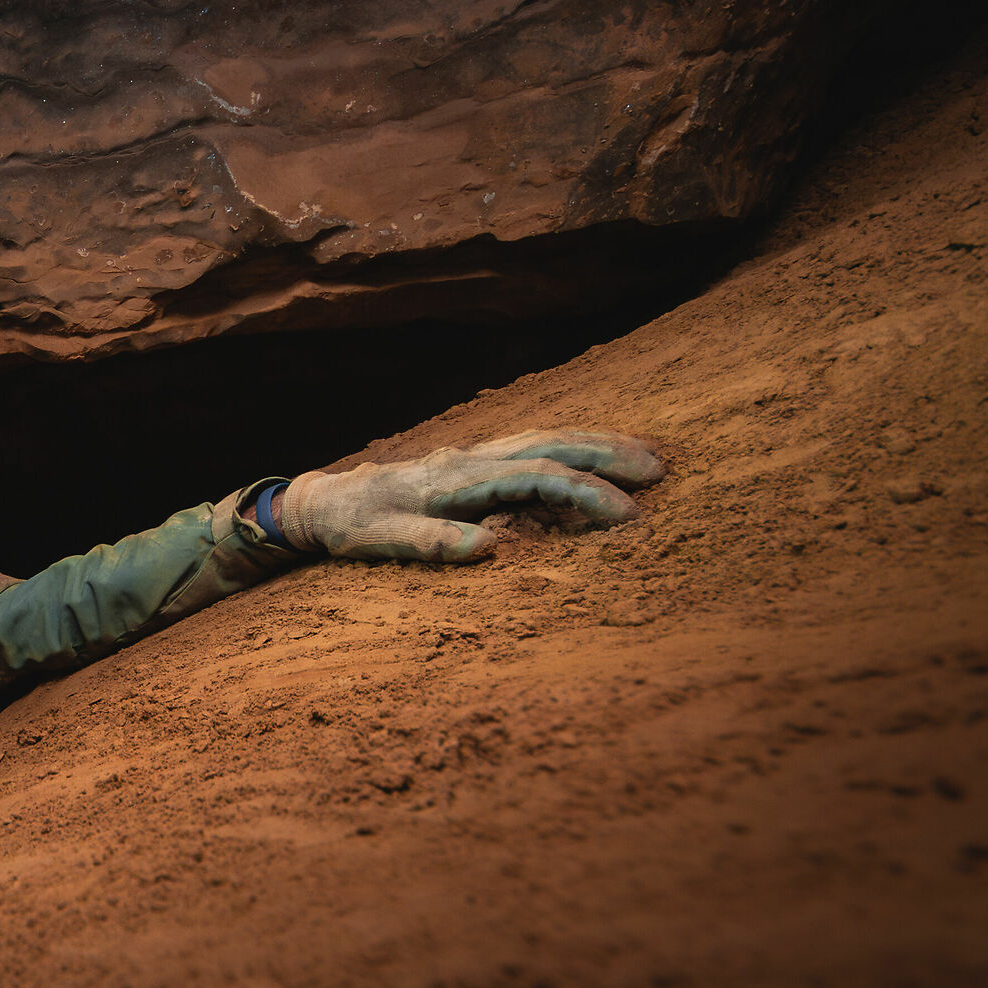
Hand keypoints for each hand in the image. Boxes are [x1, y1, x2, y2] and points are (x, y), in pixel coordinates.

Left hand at [279, 429, 663, 562]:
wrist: (325, 502)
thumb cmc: (354, 526)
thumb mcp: (385, 542)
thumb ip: (433, 543)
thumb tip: (488, 550)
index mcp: (458, 478)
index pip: (537, 477)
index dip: (586, 493)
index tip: (627, 516)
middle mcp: (472, 459)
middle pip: (552, 444)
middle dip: (608, 454)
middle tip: (661, 469)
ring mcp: (474, 456)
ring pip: (545, 437)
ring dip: (595, 443)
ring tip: (645, 456)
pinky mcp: (472, 462)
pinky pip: (531, 446)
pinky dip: (569, 446)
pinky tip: (591, 455)